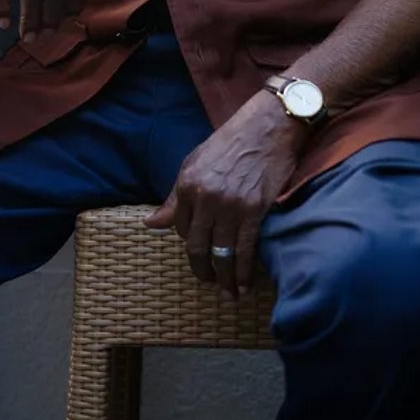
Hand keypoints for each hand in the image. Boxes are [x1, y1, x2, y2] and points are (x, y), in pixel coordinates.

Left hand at [144, 90, 307, 297]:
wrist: (269, 126)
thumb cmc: (231, 141)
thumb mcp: (194, 162)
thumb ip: (174, 197)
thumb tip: (151, 224)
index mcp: (187, 184)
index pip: (179, 228)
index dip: (190, 244)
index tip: (199, 254)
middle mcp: (205, 197)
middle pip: (198, 247)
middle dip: (203, 271)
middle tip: (209, 282)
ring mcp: (231, 205)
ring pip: (221, 253)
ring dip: (224, 279)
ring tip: (228, 292)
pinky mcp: (255, 210)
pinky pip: (245, 249)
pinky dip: (243, 271)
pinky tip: (244, 283)